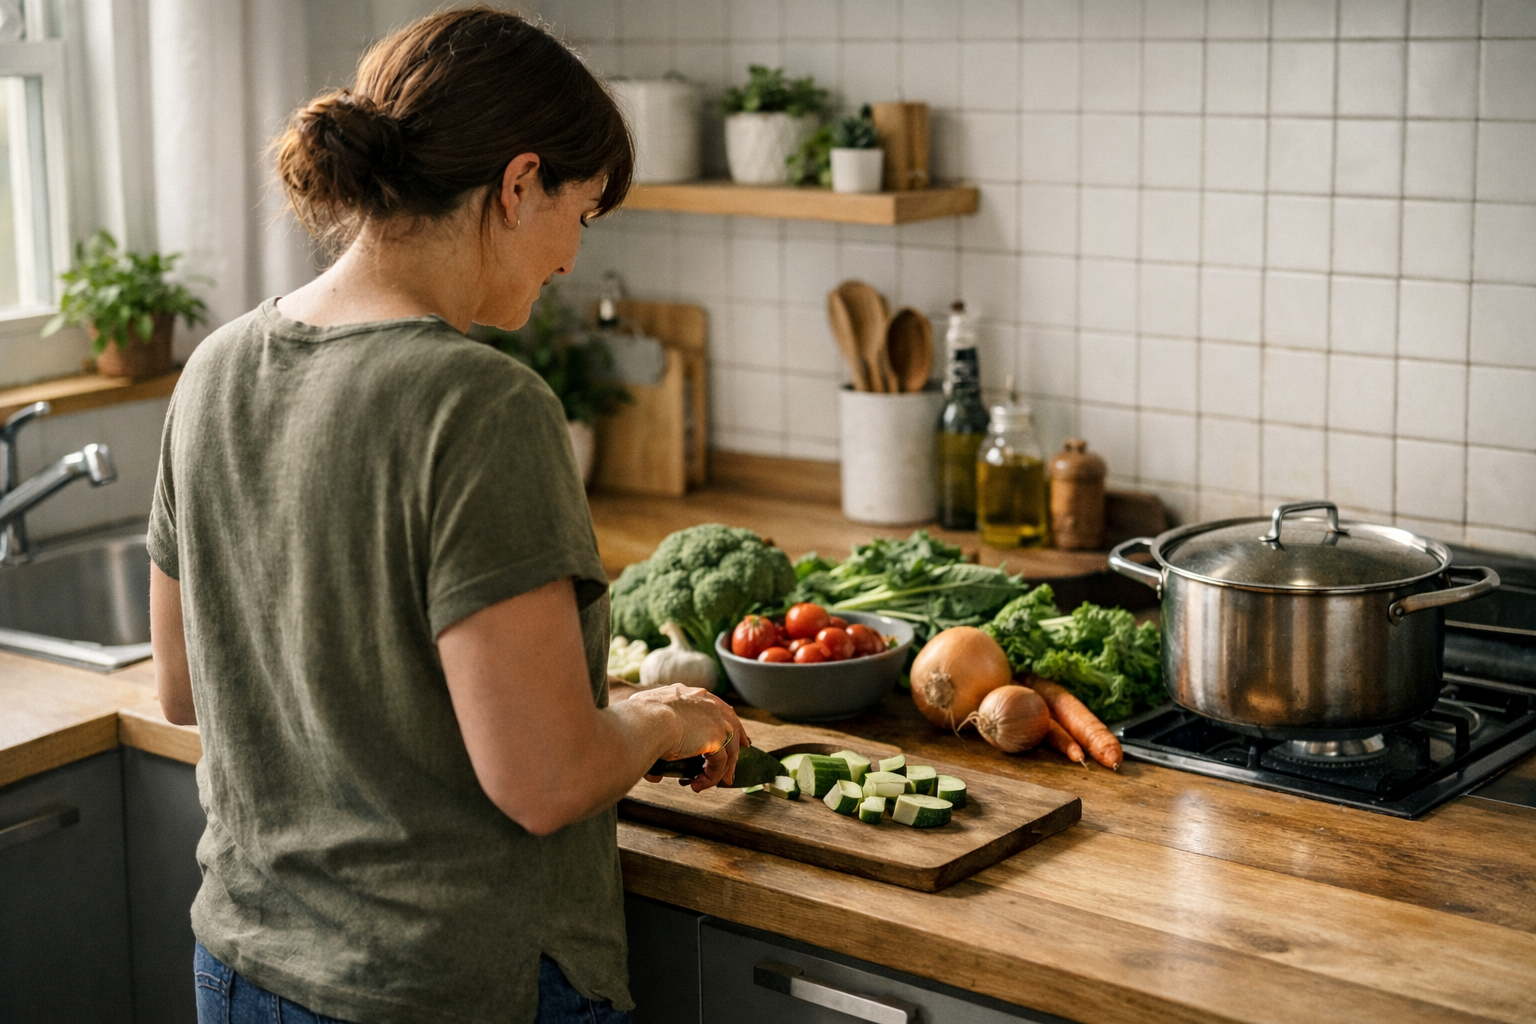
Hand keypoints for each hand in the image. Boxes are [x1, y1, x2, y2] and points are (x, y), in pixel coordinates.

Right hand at [628, 684, 747, 791]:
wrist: (647, 721)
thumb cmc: (636, 719)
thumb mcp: (643, 722)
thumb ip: (650, 739)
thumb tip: (653, 774)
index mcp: (687, 693)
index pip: (711, 704)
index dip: (720, 718)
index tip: (724, 730)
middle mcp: (705, 701)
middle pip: (730, 720)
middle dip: (738, 738)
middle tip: (738, 755)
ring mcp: (714, 719)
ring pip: (729, 746)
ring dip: (722, 767)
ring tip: (712, 783)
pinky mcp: (717, 738)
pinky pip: (721, 762)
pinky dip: (712, 777)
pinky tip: (700, 785)